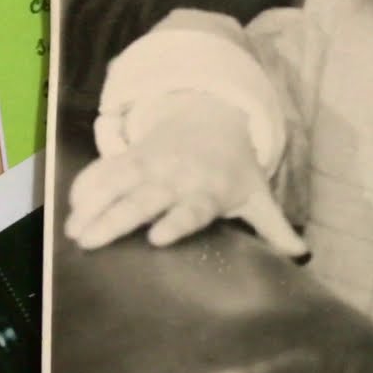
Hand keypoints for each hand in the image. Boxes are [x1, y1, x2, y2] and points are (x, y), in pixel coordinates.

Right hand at [65, 92, 306, 256]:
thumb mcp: (258, 195)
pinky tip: (69, 207)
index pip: (192, 210)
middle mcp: (177, 177)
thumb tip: (303, 256)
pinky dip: (86, 185)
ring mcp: (151, 163)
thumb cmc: (236, 168)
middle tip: (90, 241)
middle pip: (144, 199)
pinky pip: (104, 168)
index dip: (176, 222)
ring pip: (117, 182)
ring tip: (72, 231)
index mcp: (209, 191)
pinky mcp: (132, 154)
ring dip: (93, 205)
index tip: (157, 238)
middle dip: (116, 219)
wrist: (215, 116)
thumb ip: (275, 228)